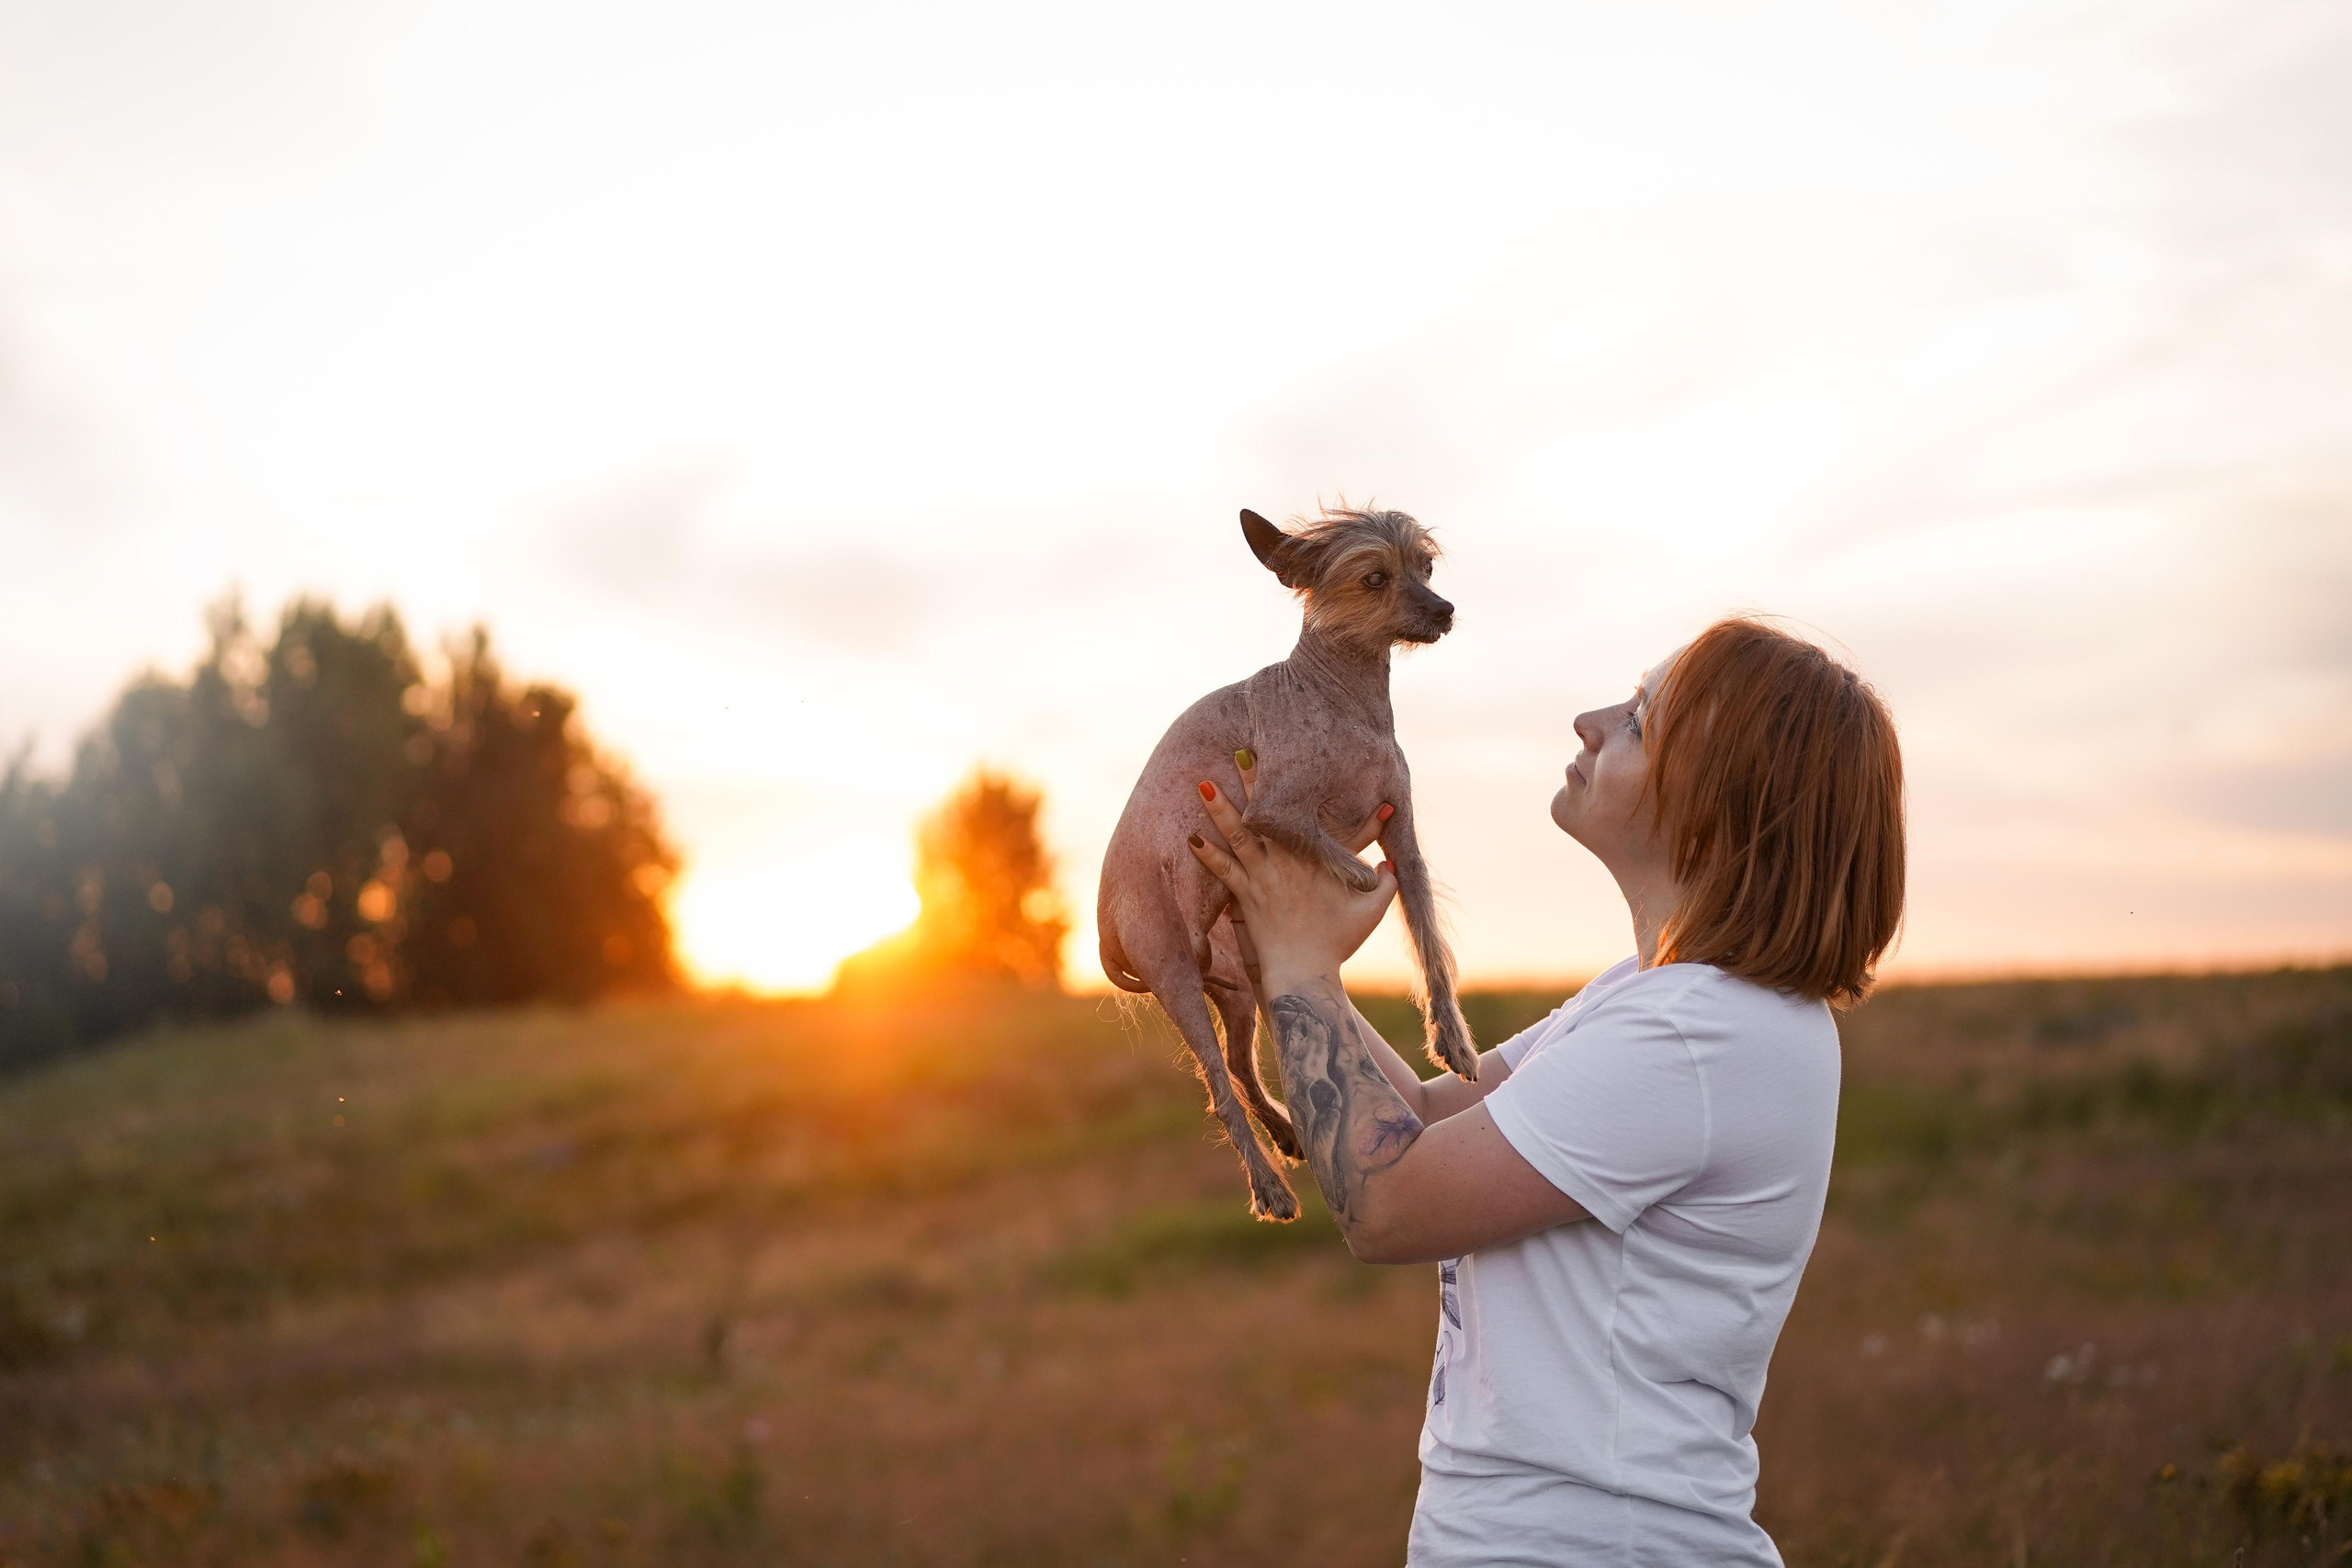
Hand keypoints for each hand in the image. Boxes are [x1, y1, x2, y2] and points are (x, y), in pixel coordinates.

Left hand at [1189, 759, 1395, 996]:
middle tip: (1244, 750)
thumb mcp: (1372, 912)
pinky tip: (1191, 837)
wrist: (1303, 976)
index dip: (1323, 786)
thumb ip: (1386, 884)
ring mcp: (1265, 877)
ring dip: (1222, 808)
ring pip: (1241, 835)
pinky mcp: (1246, 896)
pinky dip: (1207, 854)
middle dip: (1258, 780)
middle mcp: (1291, 861)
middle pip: (1273, 813)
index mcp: (1321, 859)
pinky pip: (1222, 871)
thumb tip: (1394, 863)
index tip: (1321, 755)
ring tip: (1204, 783)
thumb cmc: (1338, 943)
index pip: (1325, 815)